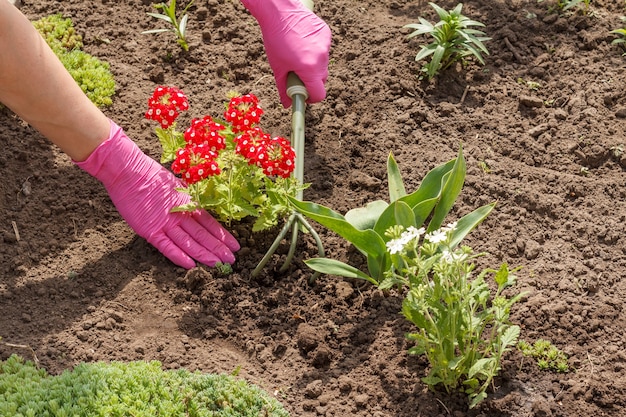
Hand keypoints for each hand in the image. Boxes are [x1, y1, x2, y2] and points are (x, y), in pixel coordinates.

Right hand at [75, 120, 239, 268]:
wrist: (128, 170)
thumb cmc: (149, 174)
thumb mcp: (174, 185)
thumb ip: (186, 198)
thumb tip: (197, 206)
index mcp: (187, 203)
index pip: (209, 222)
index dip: (222, 235)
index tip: (235, 246)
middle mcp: (179, 214)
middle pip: (202, 234)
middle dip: (218, 248)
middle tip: (232, 261)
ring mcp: (165, 223)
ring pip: (189, 242)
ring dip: (204, 254)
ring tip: (218, 265)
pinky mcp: (149, 230)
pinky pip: (167, 246)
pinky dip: (179, 256)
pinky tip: (191, 265)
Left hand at [241, 0, 330, 106]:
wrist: (280, 12)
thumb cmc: (275, 39)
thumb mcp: (277, 68)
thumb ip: (283, 89)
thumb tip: (287, 104)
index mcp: (309, 68)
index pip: (319, 94)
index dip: (311, 98)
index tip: (304, 94)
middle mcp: (321, 58)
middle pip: (322, 80)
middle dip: (311, 81)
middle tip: (297, 74)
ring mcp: (326, 45)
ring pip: (323, 65)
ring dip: (313, 65)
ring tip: (298, 55)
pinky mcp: (327, 34)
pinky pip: (324, 50)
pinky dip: (316, 51)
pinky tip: (304, 43)